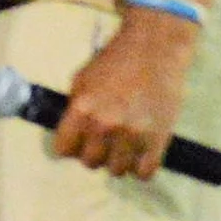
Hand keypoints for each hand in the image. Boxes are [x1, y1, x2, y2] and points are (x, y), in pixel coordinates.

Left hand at [53, 7, 199, 179]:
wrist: (155, 48)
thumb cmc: (116, 62)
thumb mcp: (82, 80)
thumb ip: (75, 110)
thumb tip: (69, 136)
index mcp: (82, 109)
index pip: (63, 149)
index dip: (69, 146)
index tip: (77, 142)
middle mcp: (105, 125)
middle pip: (89, 162)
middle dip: (94, 152)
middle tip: (104, 140)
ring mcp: (132, 134)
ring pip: (116, 170)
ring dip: (118, 160)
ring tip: (124, 146)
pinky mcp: (158, 139)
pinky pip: (144, 172)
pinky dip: (141, 168)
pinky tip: (140, 155)